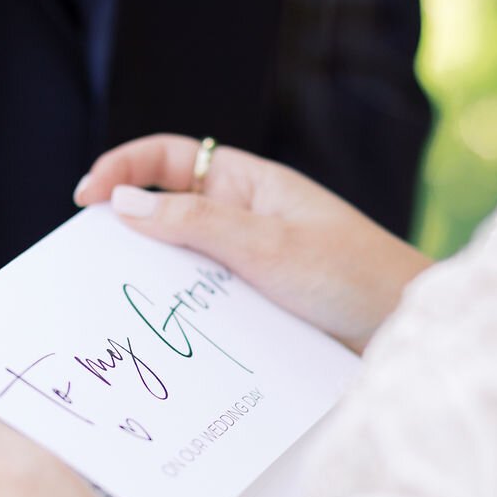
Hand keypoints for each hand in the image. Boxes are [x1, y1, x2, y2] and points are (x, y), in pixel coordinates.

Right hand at [75, 135, 429, 353]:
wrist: (409, 333)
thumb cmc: (354, 276)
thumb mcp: (268, 246)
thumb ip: (196, 224)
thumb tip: (123, 203)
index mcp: (250, 184)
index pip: (171, 159)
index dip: (124, 168)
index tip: (87, 196)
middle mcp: (245, 218)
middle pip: (168, 210)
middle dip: (127, 229)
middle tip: (90, 258)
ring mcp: (250, 264)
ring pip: (182, 263)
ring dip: (154, 279)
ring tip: (121, 302)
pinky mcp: (257, 306)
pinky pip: (205, 303)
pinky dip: (181, 314)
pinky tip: (165, 337)